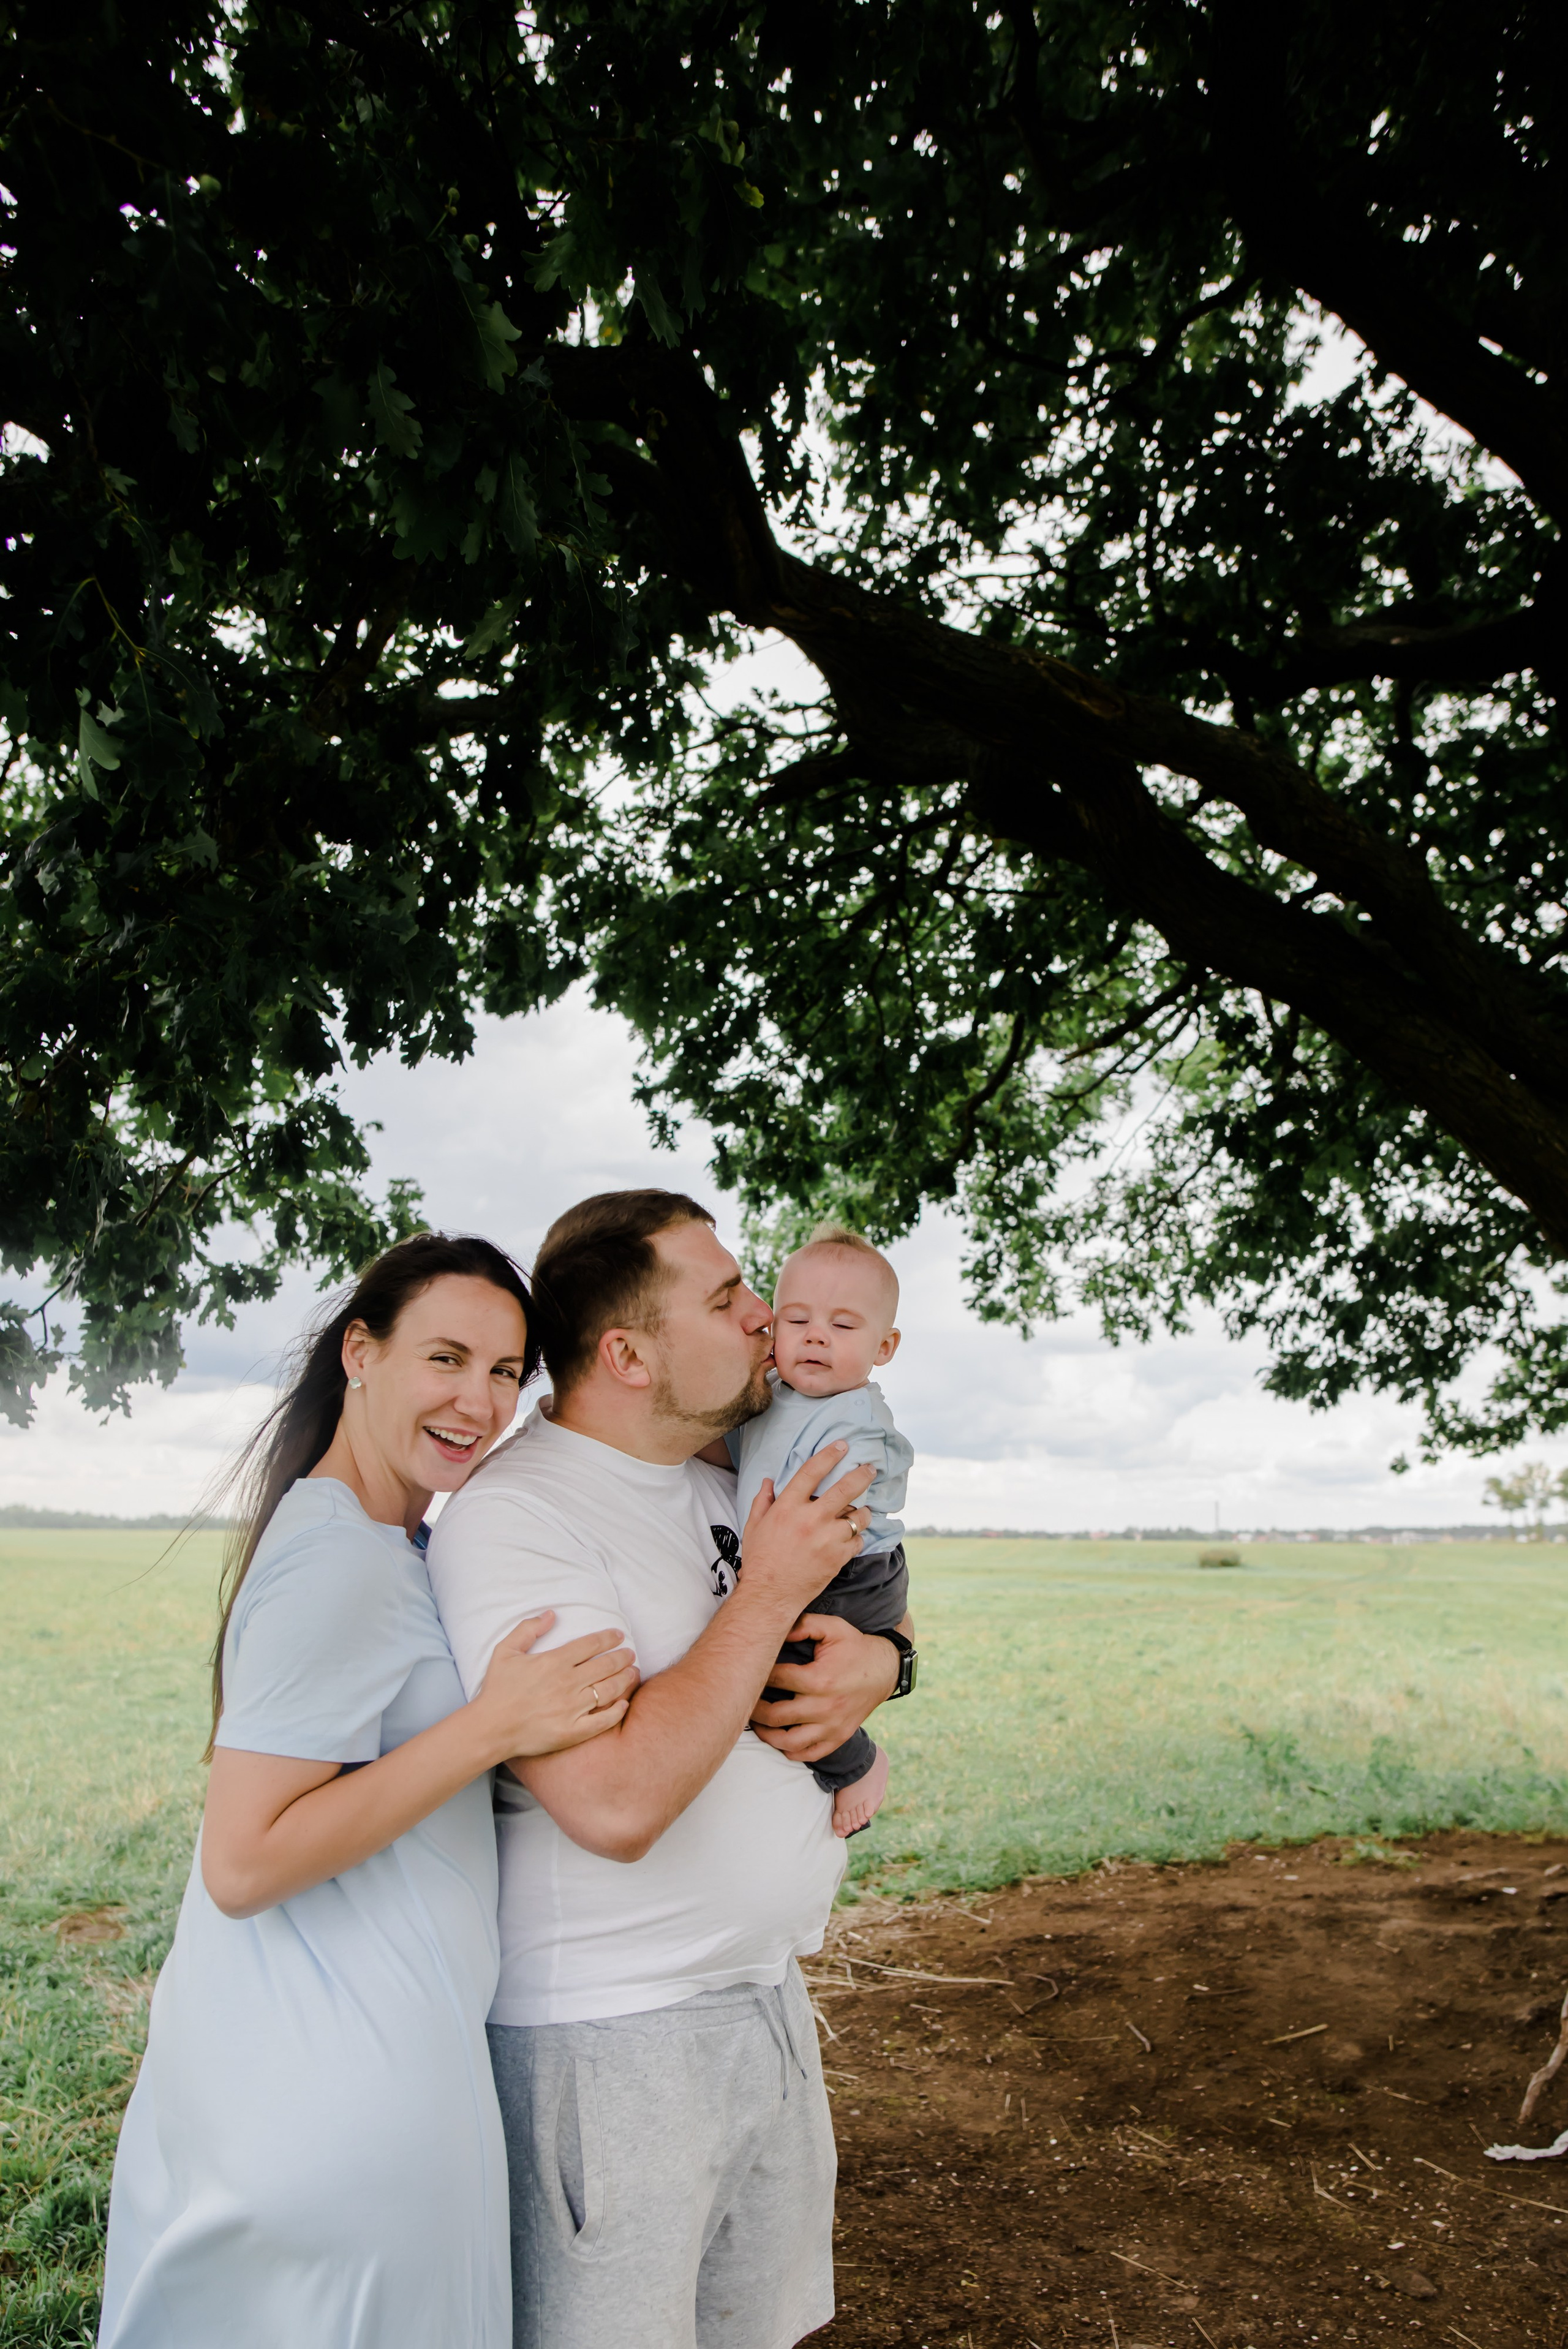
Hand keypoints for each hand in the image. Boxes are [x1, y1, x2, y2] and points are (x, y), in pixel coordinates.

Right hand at [471, 1614, 637, 1763]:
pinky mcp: (573, 1731)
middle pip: (606, 1665)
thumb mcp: (505, 1651)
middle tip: (630, 1654)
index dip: (609, 1638)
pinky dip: (617, 1711)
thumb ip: (528, 1629)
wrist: (490, 1728)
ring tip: (633, 1673)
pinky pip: (603, 1721)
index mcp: (554, 1661)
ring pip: (609, 1689)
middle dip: (622, 1657)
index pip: (591, 1644)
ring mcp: (572, 1708)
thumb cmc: (497, 1689)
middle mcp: (568, 1683)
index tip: (619, 1635)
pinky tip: (624, 1703)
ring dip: (625, 1679)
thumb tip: (551, 1613)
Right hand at [739, 1444, 876, 1612]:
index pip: (811, 1472)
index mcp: (787, 1507)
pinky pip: (858, 1541)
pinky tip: (851, 1538)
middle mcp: (810, 1519)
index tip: (842, 1446)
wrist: (770, 1595)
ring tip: (862, 1512)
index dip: (829, 1455)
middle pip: (844, 1489)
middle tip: (870, 1468)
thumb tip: (768, 1481)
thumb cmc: (760, 1560)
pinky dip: (857, 1538)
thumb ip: (762, 1501)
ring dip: (862, 1512)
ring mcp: (827, 1538)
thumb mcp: (754, 1526)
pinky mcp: (838, 1557)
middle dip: (861, 1475)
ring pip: (857, 1516)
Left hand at [749, 1612, 899, 1764]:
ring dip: (767, 1736)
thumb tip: (778, 1630)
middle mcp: (825, 1707)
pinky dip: (791, 1752)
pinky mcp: (838, 1737)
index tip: (751, 1672)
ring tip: (757, 1724)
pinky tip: (780, 1740)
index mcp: (820, 1679)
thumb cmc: (855, 1647)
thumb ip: (804, 1624)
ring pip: (789, 1743)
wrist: (885, 1670)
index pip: (777, 1680)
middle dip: (755, 1710)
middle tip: (745, 1702)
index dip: (759, 1675)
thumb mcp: (833, 1627)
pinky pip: (810, 1754)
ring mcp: (832, 1726)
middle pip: (776, 1716)